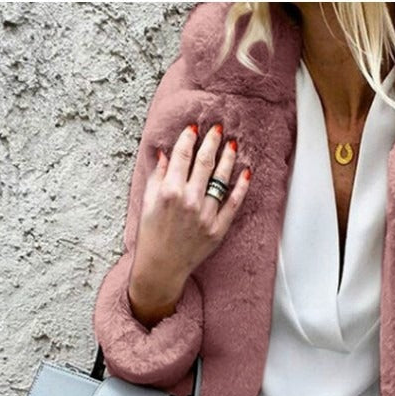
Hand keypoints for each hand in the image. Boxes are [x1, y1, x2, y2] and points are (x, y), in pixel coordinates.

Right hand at [131, 122, 251, 295]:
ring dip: (228, 159)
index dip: (189, 138)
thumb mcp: (147, 202)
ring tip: (232, 144)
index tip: (194, 128)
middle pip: (205, 163)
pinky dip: (241, 188)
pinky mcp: (218, 229)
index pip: (182, 156)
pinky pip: (233, 204)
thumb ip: (157, 176)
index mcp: (169, 191)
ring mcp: (206, 215)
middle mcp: (189, 200)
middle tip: (218, 128)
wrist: (161, 267)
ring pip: (221, 180)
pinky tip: (246, 173)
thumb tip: (166, 154)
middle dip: (212, 142)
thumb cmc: (151, 235)